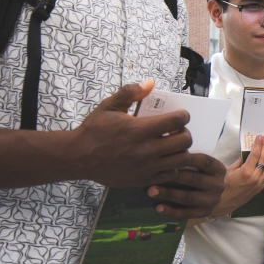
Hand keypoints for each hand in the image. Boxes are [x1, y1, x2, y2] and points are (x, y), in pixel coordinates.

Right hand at [72, 80, 198, 187]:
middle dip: (185, 132)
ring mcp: (146, 167)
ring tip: (172, 144)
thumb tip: (150, 83)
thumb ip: (130, 93)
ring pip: (181, 160)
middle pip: (184, 142)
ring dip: (181, 150)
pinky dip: (172, 166)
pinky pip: (170, 175)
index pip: (176, 121)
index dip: (183, 115)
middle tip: (177, 130)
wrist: (78, 157)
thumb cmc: (93, 130)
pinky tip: (164, 159)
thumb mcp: (108, 106)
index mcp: (139, 130)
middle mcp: (146, 150)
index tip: (180, 114)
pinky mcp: (143, 179)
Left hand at [146, 154, 227, 219]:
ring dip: (168, 194)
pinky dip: (172, 211)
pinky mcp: (204, 213)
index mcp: (218, 169)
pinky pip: (187, 214)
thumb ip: (188, 155)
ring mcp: (212, 200)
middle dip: (172, 177)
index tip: (165, 155)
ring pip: (189, 197)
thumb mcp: (200, 163)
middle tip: (152, 175)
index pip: (203, 161)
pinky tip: (158, 207)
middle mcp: (218, 185)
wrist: (213, 192)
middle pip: (194, 180)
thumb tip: (169, 139)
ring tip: (151, 191)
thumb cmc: (200, 173)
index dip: (186, 158)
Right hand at [208, 135, 263, 218]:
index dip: (258, 145)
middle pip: (263, 160)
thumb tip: (248, 153)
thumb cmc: (224, 185)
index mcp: (246, 172)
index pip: (255, 155)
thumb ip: (240, 161)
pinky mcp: (260, 188)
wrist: (224, 201)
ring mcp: (258, 184)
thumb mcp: (230, 170)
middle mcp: (254, 177)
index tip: (260, 137)